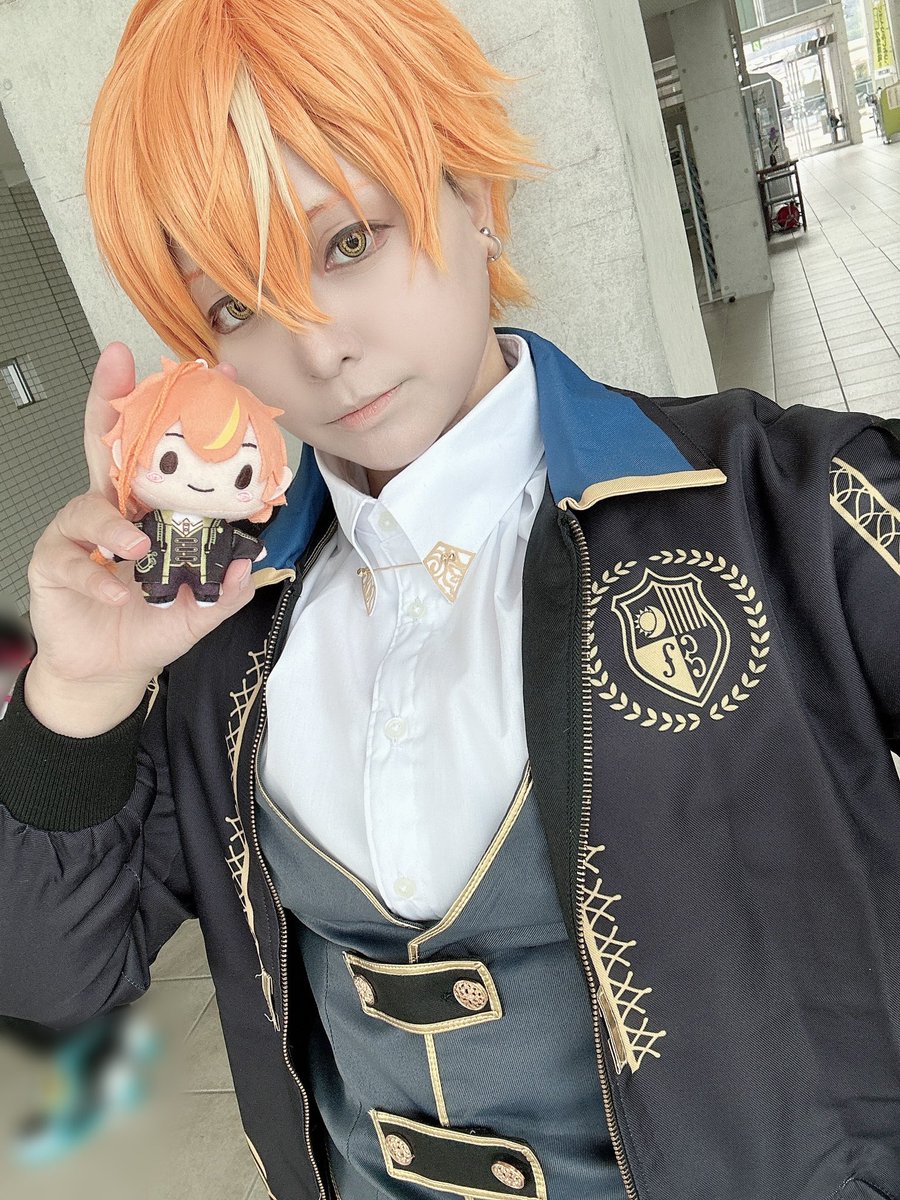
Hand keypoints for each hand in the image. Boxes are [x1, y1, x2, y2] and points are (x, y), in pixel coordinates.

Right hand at [25, 343, 257, 735]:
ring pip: (87, 507)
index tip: (208, 375)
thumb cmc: (151, 624)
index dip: (179, 415)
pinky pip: (71, 562)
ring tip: (137, 548)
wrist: (112, 669)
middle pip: (104, 444)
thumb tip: (251, 563)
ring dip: (114, 525)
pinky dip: (96, 578)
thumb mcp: (202, 610)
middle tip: (118, 363)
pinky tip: (117, 593)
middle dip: (109, 399)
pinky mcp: (53, 565)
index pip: (160, 452)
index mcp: (150, 509)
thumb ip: (227, 589)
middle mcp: (111, 509)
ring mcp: (78, 534)